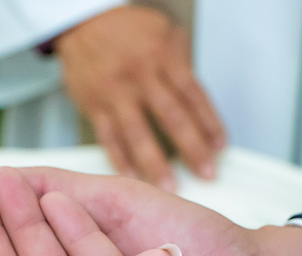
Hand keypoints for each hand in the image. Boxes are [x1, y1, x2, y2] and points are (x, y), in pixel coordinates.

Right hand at [57, 6, 224, 190]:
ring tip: (170, 186)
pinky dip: (120, 160)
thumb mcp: (163, 32)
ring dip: (155, 163)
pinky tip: (132, 178)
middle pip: (171, 116)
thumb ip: (182, 65)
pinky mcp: (94, 106)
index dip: (209, 123)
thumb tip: (200, 103)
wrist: (81, 22)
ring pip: (138, 133)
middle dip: (192, 148)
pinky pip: (108, 138)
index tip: (220, 146)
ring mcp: (115, 93)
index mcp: (161, 57)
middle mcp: (139, 76)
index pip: (192, 95)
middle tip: (207, 173)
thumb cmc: (125, 29)